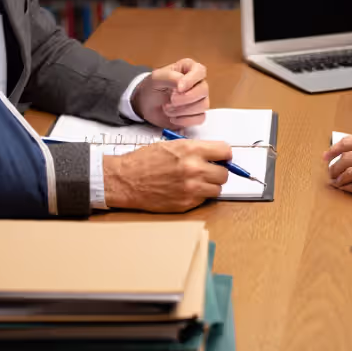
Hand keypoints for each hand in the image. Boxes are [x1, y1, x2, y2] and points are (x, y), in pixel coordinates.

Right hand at [103, 140, 230, 212]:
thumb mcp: (171, 145)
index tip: (221, 158)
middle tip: (208, 171)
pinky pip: (203, 200)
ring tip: (195, 182)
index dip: (224, 155)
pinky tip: (184, 190)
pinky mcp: (186, 204)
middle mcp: (194, 169)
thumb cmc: (144, 161)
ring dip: (210, 186)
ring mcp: (191, 189)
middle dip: (218, 172)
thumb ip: (194, 150)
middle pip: (225, 173)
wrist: (126, 180)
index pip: (225, 151)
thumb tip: (213, 155)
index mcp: (191, 150)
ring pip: (217, 189)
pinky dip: (198, 196)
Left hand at [131, 58, 209, 129]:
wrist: (146, 106)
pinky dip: (185, 120)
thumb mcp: (156, 78)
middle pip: (203, 90)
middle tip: (170, 101)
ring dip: (182, 110)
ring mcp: (198, 99)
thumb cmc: (152, 88)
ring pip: (203, 105)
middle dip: (185, 98)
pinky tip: (173, 118)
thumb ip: (170, 77)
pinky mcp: (197, 114)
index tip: (179, 88)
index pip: (199, 71)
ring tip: (167, 109)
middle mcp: (197, 83)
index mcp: (188, 68)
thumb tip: (182, 85)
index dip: (191, 80)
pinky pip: (200, 118)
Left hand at [322, 130, 351, 200]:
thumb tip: (350, 152)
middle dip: (333, 167)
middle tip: (331, 173)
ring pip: (347, 173)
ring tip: (337, 182)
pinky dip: (348, 188)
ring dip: (339, 179)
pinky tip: (347, 189)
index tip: (326, 157)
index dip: (332, 150)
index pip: (346, 142)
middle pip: (343, 158)